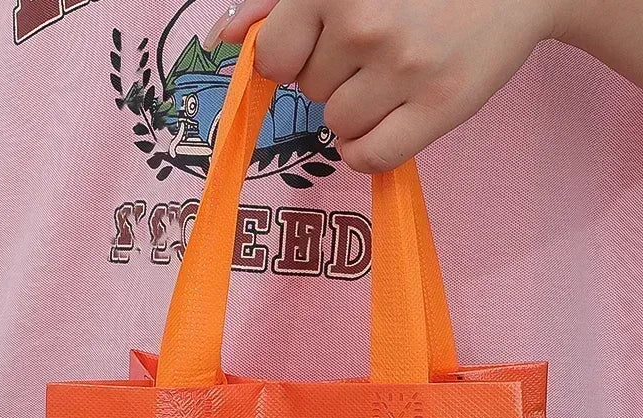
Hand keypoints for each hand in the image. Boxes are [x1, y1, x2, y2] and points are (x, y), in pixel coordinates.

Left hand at [208, 0, 569, 172]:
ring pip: (337, 127)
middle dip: (336, 77)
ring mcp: (403, 67)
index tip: (331, 42)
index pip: (274, 58)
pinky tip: (399, 117)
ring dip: (360, 113)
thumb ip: (278, 2)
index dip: (297, 57)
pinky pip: (367, 158)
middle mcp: (365, 23)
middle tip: (385, 46)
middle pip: (309, 93)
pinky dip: (373, 149)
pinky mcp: (437, 107)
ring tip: (400, 74)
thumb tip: (224, 37)